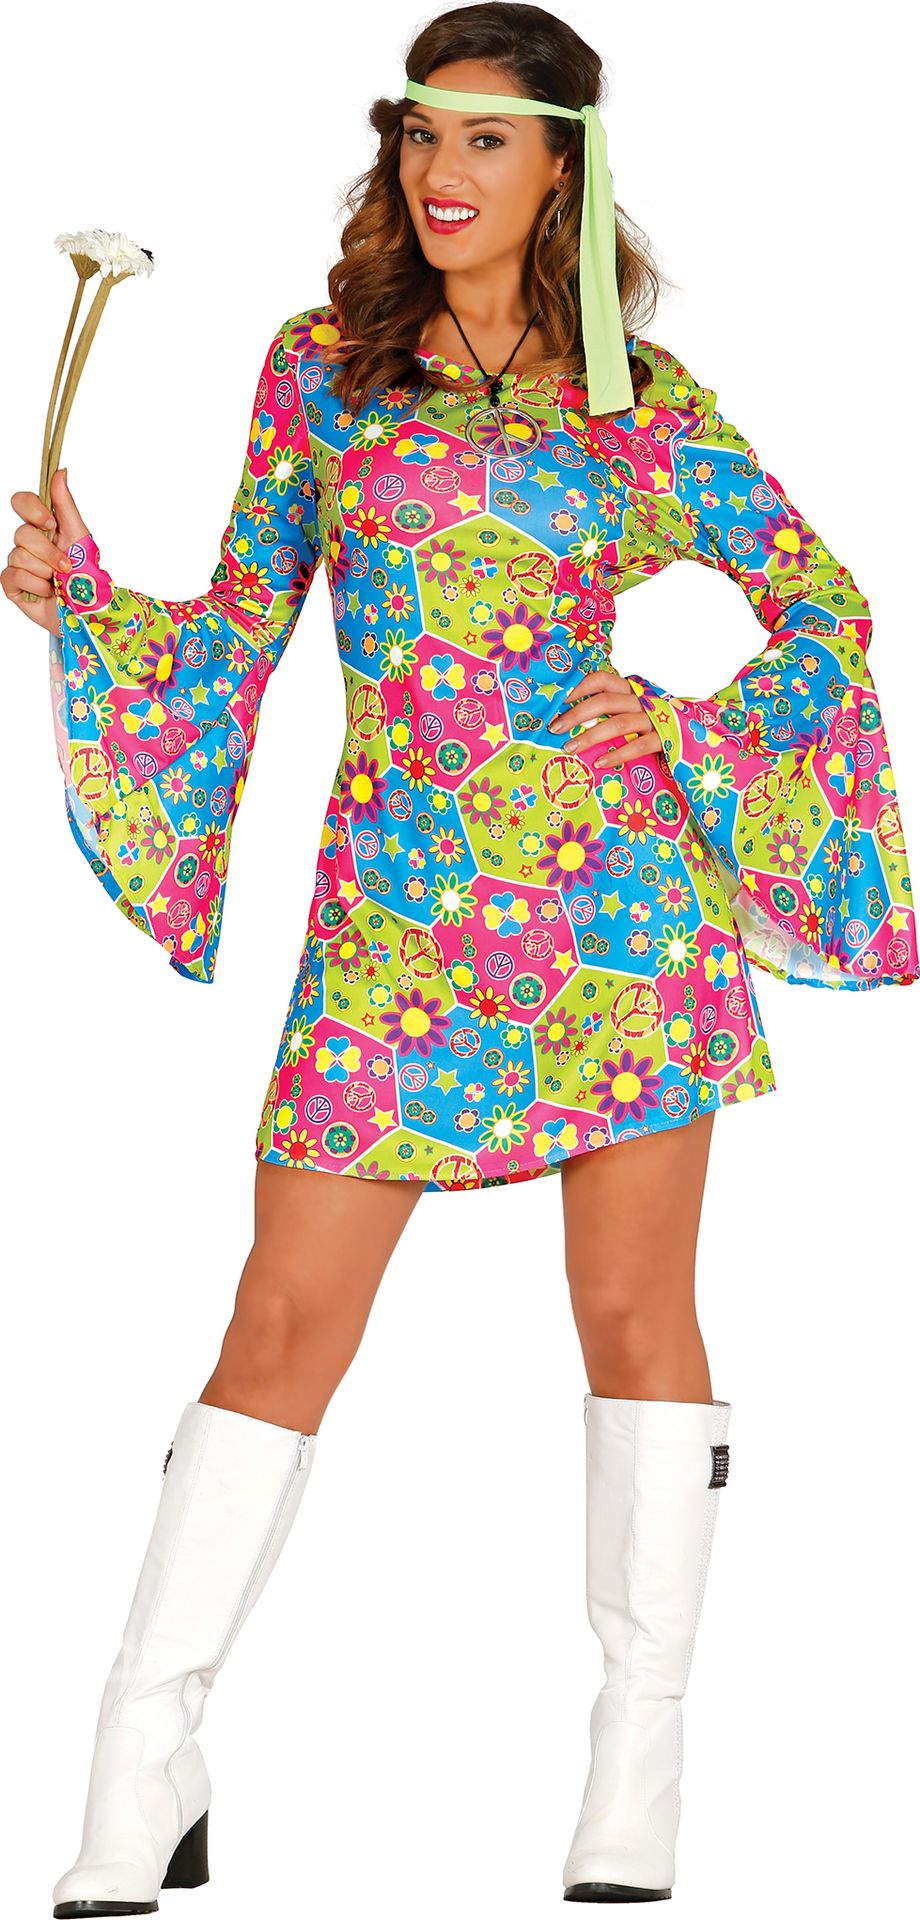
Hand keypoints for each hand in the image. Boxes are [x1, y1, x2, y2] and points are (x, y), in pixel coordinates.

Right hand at [3, 469, 89, 636]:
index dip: (31, 509)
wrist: (87, 611)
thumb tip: (60, 471)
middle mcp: (28, 543)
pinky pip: (14, 576)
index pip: (22, 502)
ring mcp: (18, 563)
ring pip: (19, 556)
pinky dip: (35, 586)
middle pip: (22, 533)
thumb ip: (66, 505)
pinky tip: (47, 592)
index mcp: (43, 526)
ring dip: (45, 572)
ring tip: (58, 582)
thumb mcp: (80, 536)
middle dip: (47, 552)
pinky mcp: (12, 585)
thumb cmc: (86, 575)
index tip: (49, 522)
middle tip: (65, 566)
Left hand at [548, 669, 663, 767]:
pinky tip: (601, 763)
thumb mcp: (636, 708)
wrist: (701, 732)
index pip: (602, 679)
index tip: (560, 701)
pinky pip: (639, 746)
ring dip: (591, 736)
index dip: (580, 687)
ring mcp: (656, 719)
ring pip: (618, 724)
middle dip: (576, 714)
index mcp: (632, 690)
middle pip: (604, 701)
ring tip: (570, 748)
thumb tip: (574, 716)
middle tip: (554, 728)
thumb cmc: (658, 722)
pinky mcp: (666, 739)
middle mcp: (642, 700)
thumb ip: (614, 708)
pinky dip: (618, 754)